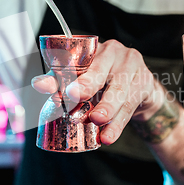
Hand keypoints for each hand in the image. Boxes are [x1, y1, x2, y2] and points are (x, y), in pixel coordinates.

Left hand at [32, 40, 165, 145]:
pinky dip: (118, 124)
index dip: (61, 74)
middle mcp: (113, 52)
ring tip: (96, 120)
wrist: (140, 87)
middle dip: (87, 84)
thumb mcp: (84, 78)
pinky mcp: (145, 83)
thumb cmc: (105, 80)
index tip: (49, 88)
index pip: (75, 60)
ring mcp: (132, 66)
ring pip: (118, 90)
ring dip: (106, 107)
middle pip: (99, 70)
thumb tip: (38, 84)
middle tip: (74, 95)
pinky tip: (109, 136)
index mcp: (93, 48)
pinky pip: (130, 106)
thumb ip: (62, 82)